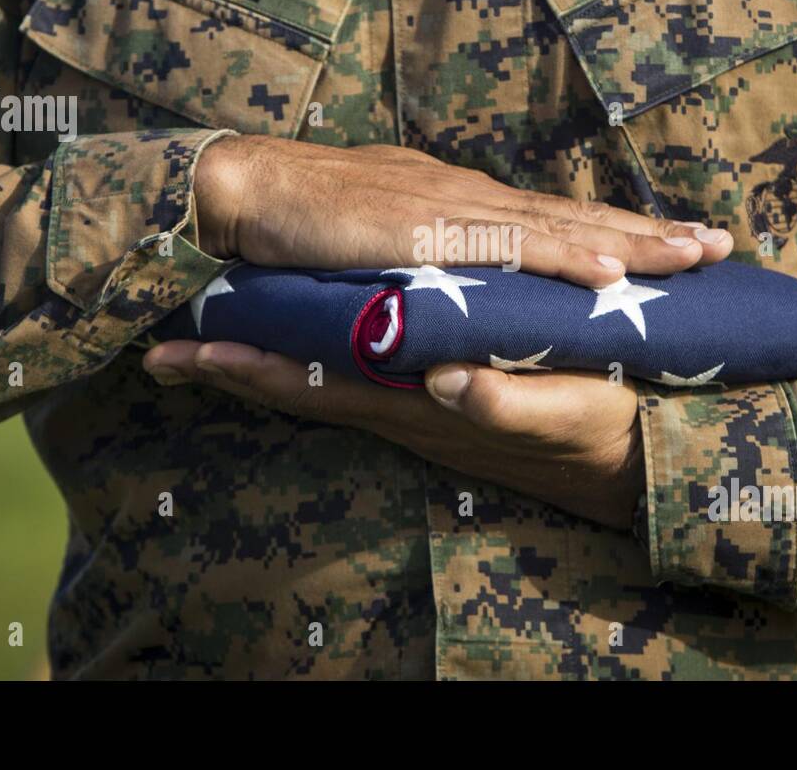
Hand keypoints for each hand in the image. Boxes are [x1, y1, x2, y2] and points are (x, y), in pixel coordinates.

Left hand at [142, 341, 645, 529]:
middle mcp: (409, 408)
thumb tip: (445, 382)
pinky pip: (360, 374)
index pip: (322, 388)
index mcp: (427, 408)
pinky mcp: (439, 392)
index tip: (189, 354)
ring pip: (326, 380)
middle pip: (304, 386)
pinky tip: (302, 339)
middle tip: (164, 351)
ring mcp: (419, 403)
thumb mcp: (566, 414)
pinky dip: (317, 357)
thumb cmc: (603, 431)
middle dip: (235, 368)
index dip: (256, 370)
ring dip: (267, 361)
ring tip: (208, 338)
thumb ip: (506, 404)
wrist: (631, 459)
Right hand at [194, 136, 732, 286]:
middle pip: (577, 214)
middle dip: (652, 232)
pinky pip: (506, 248)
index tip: (676, 240)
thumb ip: (426, 248)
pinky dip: (561, 257)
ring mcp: (452, 209)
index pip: (556, 215)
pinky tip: (606, 270)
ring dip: (629, 241)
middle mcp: (471, 196)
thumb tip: (459, 265)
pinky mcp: (426, 231)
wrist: (246, 187)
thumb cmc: (305, 213)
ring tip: (694, 255)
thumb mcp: (381, 232)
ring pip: (559, 226)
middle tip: (722, 242)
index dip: (618, 229)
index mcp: (463, 199)